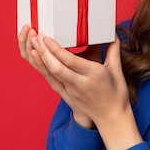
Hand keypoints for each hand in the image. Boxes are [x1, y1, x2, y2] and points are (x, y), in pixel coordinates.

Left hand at [22, 28, 142, 149]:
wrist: (111, 117)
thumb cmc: (116, 93)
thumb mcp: (116, 70)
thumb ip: (113, 50)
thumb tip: (113, 32)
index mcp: (94, 74)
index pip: (71, 61)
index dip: (56, 49)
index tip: (47, 37)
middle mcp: (80, 83)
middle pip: (57, 68)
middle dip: (44, 52)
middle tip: (35, 36)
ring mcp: (72, 90)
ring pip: (52, 73)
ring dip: (41, 58)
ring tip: (32, 44)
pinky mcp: (67, 93)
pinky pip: (53, 78)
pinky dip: (44, 67)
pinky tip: (38, 57)